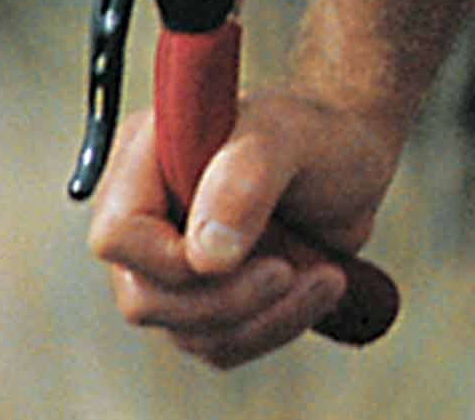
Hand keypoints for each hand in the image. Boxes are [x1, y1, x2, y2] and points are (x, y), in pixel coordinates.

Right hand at [85, 90, 398, 368]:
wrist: (357, 156)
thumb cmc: (320, 131)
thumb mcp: (293, 135)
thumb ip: (247, 177)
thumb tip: (206, 255)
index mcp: (146, 161)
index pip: (118, 234)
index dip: (169, 260)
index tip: (240, 251)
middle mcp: (149, 218)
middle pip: (145, 299)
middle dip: (224, 299)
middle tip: (288, 272)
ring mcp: (175, 264)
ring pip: (187, 331)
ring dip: (263, 316)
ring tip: (327, 275)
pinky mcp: (210, 296)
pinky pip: (223, 343)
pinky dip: (275, 325)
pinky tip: (324, 285)